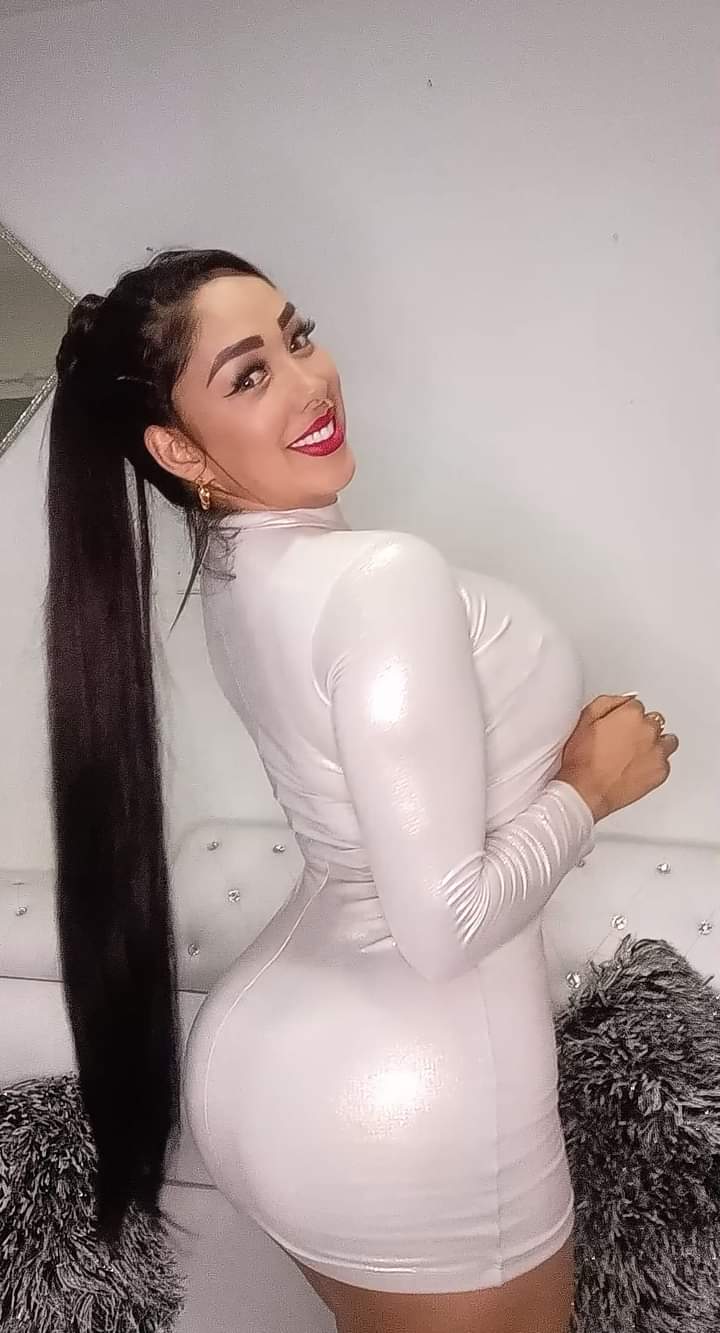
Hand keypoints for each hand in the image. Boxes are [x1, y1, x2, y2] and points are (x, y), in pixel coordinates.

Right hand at [557, 694, 678, 821]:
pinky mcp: (661, 772)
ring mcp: (657, 752)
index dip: (624, 716)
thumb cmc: (582, 760)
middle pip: (654, 721)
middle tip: (625, 741)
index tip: (618, 726)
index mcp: (631, 714)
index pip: (636, 706)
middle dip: (641, 728)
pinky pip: (665, 762)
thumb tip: (625, 699)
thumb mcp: (584, 719)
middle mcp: (649, 730)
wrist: (585, 791)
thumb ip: (608, 702)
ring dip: (655, 743)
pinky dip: (655, 763)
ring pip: (667, 740)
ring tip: (637, 753)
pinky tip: (638, 767)